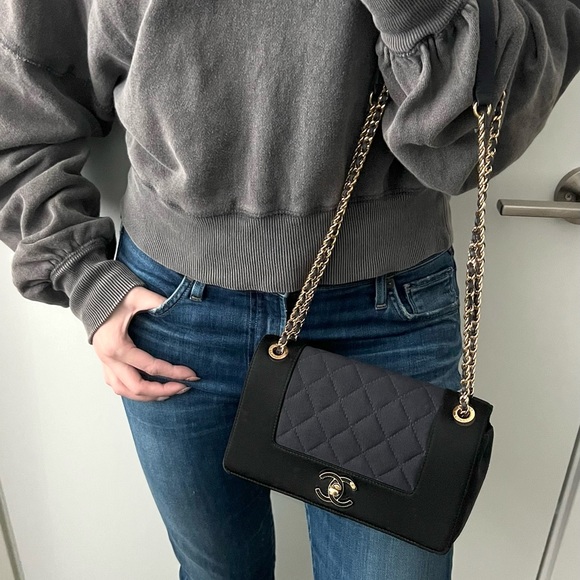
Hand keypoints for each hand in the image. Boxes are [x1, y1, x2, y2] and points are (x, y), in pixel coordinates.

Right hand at [92, 286, 199, 401]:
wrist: (92, 294)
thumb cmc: (115, 294)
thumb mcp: (139, 295)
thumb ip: (159, 303)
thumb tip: (181, 308)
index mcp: (117, 345)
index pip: (150, 367)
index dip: (173, 373)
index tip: (192, 374)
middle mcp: (108, 358)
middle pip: (137, 387)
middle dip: (163, 390)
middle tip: (184, 387)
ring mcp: (104, 362)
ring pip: (124, 391)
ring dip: (147, 396)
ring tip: (169, 392)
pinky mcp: (104, 362)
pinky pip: (117, 385)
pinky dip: (133, 392)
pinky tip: (150, 390)